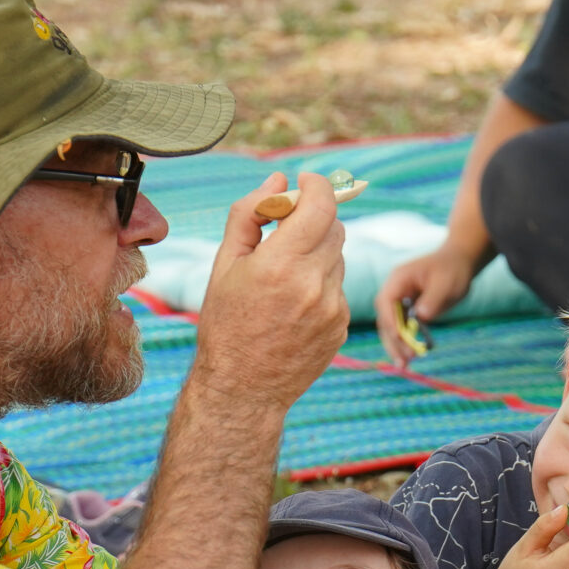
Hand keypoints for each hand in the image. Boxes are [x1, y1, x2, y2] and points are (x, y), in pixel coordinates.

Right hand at [194, 171, 349, 406]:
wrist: (243, 388)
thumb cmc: (226, 323)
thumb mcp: (226, 263)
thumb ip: (251, 213)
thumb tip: (278, 180)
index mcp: (281, 264)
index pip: (321, 204)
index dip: (316, 185)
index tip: (305, 182)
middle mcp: (314, 284)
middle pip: (334, 226)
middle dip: (314, 217)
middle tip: (287, 226)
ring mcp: (334, 307)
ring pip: (338, 256)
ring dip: (317, 252)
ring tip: (284, 275)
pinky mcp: (342, 325)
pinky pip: (338, 287)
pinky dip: (321, 283)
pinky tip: (294, 304)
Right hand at [374, 245, 479, 364]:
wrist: (459, 264)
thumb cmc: (452, 269)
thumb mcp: (446, 283)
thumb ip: (433, 299)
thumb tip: (420, 317)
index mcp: (398, 280)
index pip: (386, 302)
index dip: (390, 321)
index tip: (399, 338)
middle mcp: (394, 292)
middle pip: (385, 319)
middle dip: (392, 340)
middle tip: (403, 360)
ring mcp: (399, 303)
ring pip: (391, 328)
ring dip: (396, 347)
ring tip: (404, 366)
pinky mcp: (407, 312)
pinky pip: (402, 330)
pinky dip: (405, 344)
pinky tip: (409, 359)